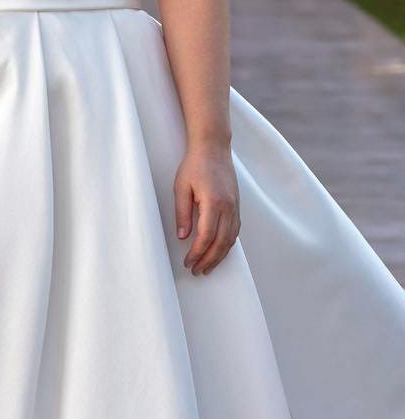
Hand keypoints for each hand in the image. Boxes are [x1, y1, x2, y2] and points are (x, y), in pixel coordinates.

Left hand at [174, 141, 239, 275]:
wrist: (213, 147)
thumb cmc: (194, 164)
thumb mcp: (181, 187)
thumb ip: (182, 213)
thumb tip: (182, 237)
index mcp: (213, 203)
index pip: (206, 237)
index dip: (197, 253)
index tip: (188, 262)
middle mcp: (228, 207)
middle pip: (221, 243)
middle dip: (209, 260)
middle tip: (197, 271)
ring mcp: (235, 206)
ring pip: (231, 239)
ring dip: (220, 256)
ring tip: (207, 267)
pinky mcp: (237, 205)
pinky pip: (235, 230)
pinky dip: (228, 244)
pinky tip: (220, 250)